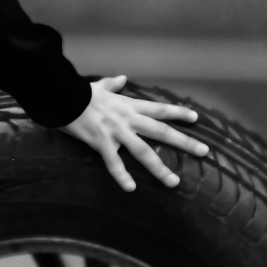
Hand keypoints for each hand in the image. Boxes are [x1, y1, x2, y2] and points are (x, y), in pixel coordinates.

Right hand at [62, 76, 209, 192]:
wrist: (61, 95)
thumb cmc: (80, 92)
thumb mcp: (100, 87)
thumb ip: (113, 84)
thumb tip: (122, 78)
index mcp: (129, 106)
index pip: (160, 109)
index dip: (179, 113)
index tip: (196, 118)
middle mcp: (128, 119)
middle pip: (162, 131)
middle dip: (184, 142)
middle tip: (204, 152)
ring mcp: (116, 131)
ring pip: (143, 152)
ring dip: (160, 168)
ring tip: (174, 182)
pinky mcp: (101, 142)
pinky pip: (113, 162)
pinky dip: (122, 176)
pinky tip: (131, 189)